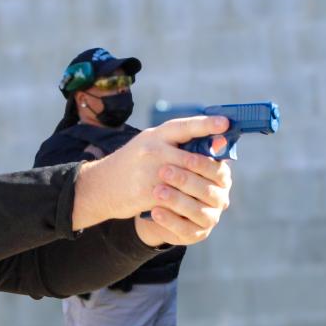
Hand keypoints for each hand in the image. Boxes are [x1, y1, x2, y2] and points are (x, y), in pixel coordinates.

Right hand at [72, 115, 233, 235]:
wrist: (99, 186)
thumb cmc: (132, 164)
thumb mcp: (149, 145)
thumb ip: (175, 144)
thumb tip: (212, 146)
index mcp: (155, 135)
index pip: (184, 126)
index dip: (206, 124)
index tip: (226, 123)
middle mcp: (152, 149)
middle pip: (192, 157)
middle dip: (210, 166)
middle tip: (226, 170)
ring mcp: (149, 171)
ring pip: (186, 178)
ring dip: (201, 185)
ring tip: (214, 188)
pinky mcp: (146, 192)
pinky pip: (175, 197)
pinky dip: (186, 200)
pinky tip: (195, 202)